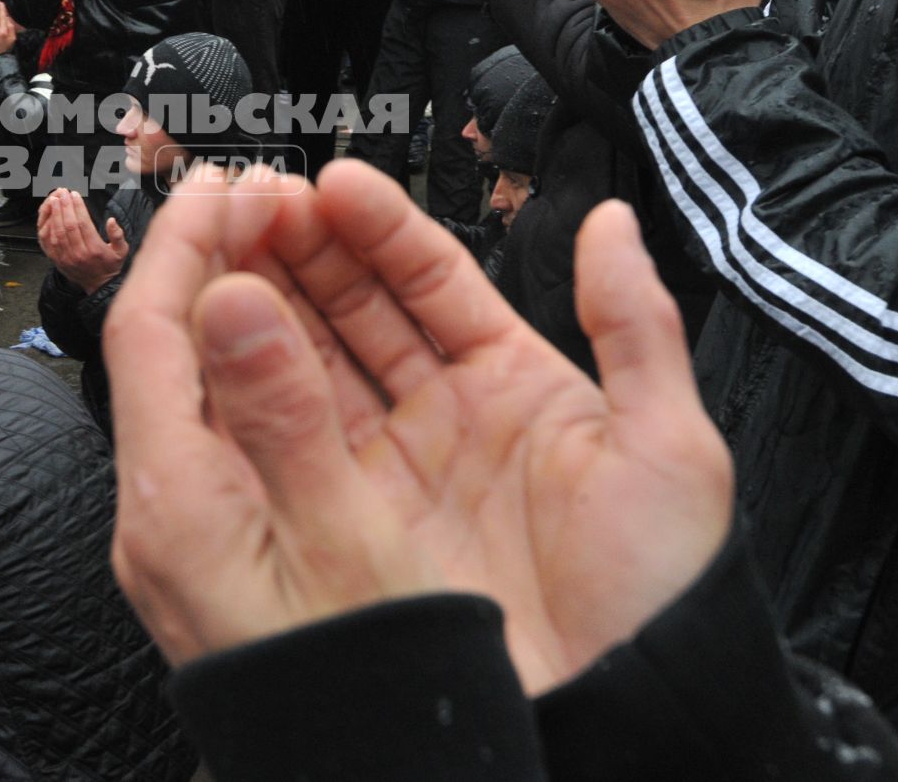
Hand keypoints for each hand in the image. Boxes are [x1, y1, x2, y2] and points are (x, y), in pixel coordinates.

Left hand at [37, 189, 128, 292]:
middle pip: (67, 226)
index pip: (82, 223)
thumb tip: (112, 221)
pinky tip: (47, 215)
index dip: (77, 207)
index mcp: (94, 250)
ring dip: (54, 214)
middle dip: (64, 206)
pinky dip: (46, 227)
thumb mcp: (122, 251)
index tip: (75, 194)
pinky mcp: (57, 260)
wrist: (99, 285)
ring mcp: (65, 258)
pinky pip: (47, 242)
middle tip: (62, 192)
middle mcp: (78, 254)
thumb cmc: (110, 265)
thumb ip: (118, 235)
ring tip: (54, 199)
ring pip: (56, 232)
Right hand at [105, 161, 732, 694]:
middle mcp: (441, 417)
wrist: (616, 712)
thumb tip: (614, 222)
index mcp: (515, 383)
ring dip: (271, 299)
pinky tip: (230, 336)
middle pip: (358, 308)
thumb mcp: (667, 448)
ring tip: (232, 245)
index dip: (381, 227)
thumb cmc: (658, 590)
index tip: (334, 184)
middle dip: (307, 247)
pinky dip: (258, 384)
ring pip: (316, 361)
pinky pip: (294, 437)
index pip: (432, 279)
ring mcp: (388, 468)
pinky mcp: (347, 521)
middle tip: (260, 201)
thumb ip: (637, 325)